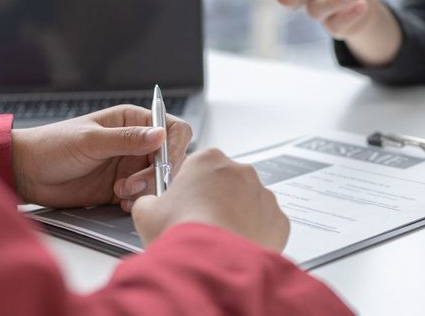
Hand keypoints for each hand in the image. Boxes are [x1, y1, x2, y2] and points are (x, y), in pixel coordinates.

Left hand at [12, 105, 191, 209]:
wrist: (26, 173)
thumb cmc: (52, 146)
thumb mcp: (90, 140)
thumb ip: (126, 139)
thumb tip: (160, 134)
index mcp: (133, 121)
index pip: (172, 129)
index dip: (174, 146)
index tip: (163, 163)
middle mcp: (136, 142)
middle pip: (170, 158)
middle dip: (158, 173)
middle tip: (134, 184)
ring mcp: (131, 166)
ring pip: (160, 179)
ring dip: (146, 189)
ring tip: (121, 192)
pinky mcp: (123, 187)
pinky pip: (144, 196)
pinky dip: (138, 201)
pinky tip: (120, 201)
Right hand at [132, 148, 289, 250]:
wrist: (212, 265)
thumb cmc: (182, 234)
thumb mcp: (145, 212)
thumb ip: (148, 200)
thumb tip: (149, 203)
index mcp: (208, 160)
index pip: (197, 166)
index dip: (187, 187)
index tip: (182, 203)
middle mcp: (240, 171)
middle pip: (225, 183)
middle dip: (213, 200)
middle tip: (198, 225)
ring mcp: (263, 195)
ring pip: (247, 203)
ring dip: (234, 216)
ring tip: (216, 240)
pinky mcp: (278, 220)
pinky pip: (265, 225)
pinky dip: (253, 235)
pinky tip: (235, 248)